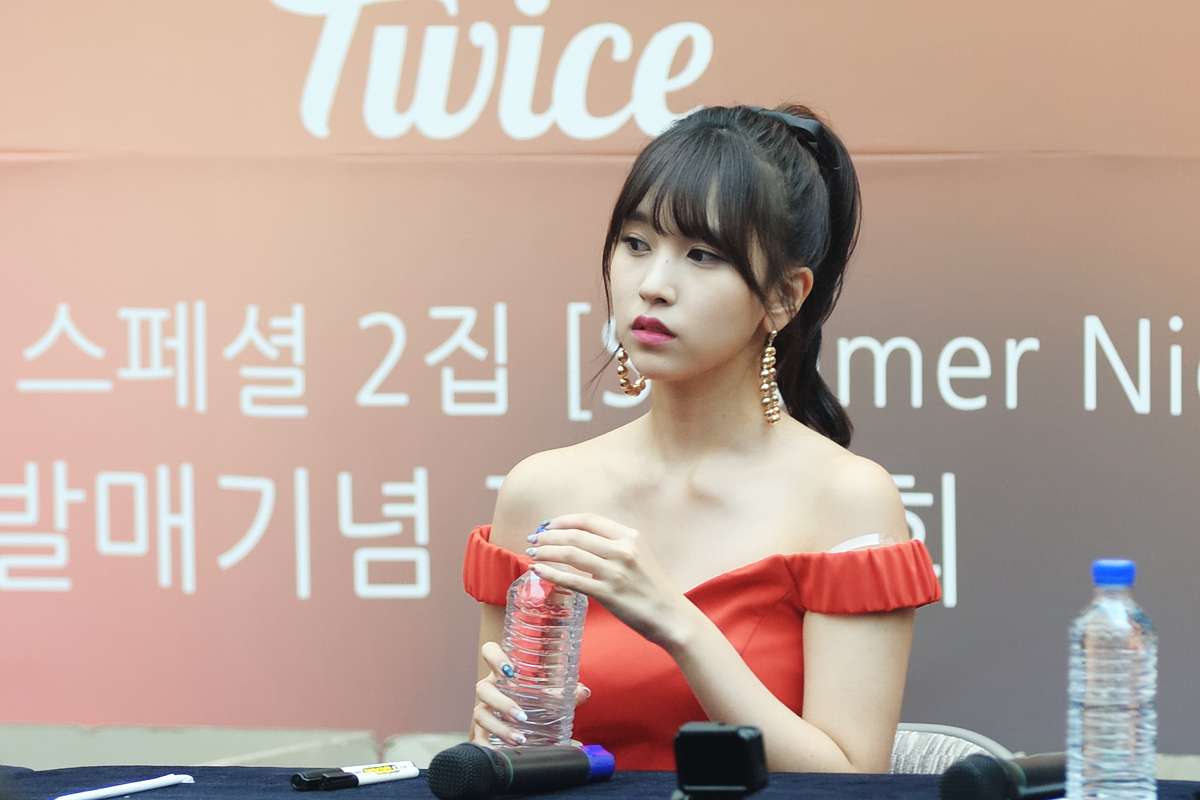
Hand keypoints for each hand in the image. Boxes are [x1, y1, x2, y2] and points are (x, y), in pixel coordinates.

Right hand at [471, 640, 590, 746]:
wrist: (525, 725)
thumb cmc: (537, 701)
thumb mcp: (552, 695)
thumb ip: (569, 693)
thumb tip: (584, 692)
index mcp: (503, 673)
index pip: (489, 652)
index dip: (495, 657)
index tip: (509, 671)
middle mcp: (490, 689)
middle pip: (483, 689)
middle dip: (501, 703)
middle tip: (522, 716)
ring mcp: (483, 710)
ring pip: (481, 715)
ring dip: (500, 728)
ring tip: (520, 739)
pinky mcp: (480, 732)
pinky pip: (477, 739)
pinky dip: (486, 747)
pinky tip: (500, 754)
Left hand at [526, 513, 693, 648]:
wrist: (672, 616)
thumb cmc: (653, 588)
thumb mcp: (639, 556)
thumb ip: (613, 546)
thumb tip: (579, 543)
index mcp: (630, 536)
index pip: (589, 519)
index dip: (563, 520)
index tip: (547, 525)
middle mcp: (623, 549)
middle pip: (575, 534)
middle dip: (549, 535)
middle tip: (533, 539)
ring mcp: (616, 571)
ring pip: (570, 554)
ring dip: (546, 552)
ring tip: (532, 554)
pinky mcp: (609, 593)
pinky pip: (572, 579)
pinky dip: (552, 573)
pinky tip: (538, 572)